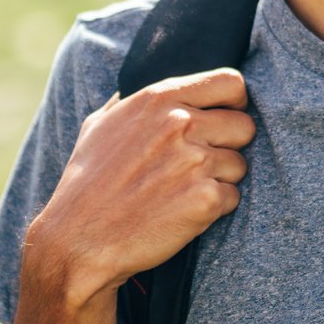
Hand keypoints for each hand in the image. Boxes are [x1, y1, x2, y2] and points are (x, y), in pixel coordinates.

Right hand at [25, 68, 254, 304]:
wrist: (78, 240)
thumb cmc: (86, 183)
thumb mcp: (99, 125)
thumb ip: (129, 102)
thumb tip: (138, 86)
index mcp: (159, 99)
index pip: (230, 83)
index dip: (234, 103)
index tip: (223, 120)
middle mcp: (181, 124)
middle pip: (244, 125)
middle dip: (229, 145)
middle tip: (202, 165)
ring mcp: (195, 161)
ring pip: (240, 165)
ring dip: (220, 180)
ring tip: (184, 192)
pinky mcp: (205, 200)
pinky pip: (233, 197)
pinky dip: (215, 208)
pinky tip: (183, 213)